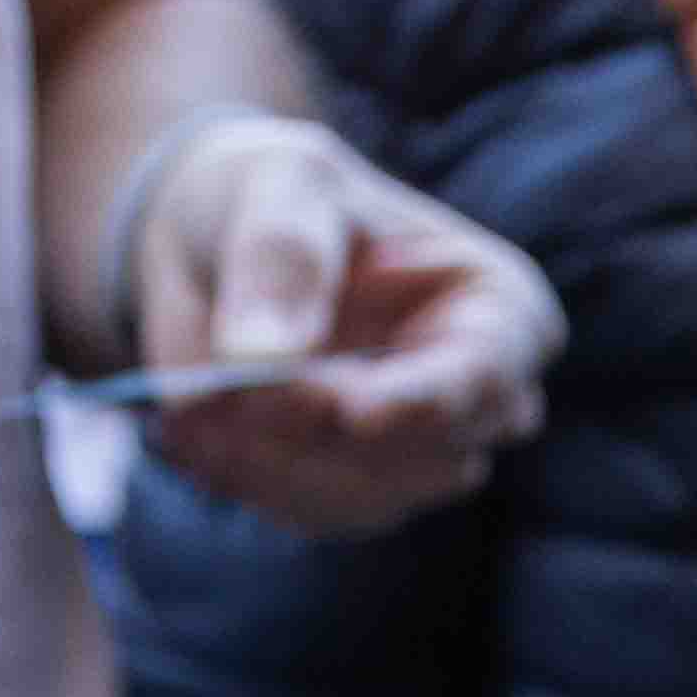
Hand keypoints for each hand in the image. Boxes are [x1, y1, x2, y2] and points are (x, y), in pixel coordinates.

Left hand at [123, 112, 558, 535]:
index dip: (424, 401)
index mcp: (500, 313)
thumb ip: (282, 255)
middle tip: (227, 389)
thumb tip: (260, 355)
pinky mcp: (355, 495)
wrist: (218, 243)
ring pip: (367, 497)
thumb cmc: (276, 197)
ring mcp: (421, 457)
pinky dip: (244, 474)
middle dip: (326, 432)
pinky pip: (309, 512)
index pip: (486, 378)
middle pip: (433, 457)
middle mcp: (477, 401)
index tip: (355, 410)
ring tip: (196, 394)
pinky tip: (199, 421)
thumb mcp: (281, 183)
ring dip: (272, 457)